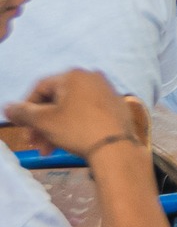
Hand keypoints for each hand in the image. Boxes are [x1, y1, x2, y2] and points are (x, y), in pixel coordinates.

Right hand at [3, 69, 138, 157]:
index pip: (40, 87)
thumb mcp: (45, 121)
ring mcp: (105, 90)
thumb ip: (23, 113)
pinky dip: (72, 126)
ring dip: (53, 129)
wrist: (116, 146)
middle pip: (55, 100)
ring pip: (70, 109)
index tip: (21, 127)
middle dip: (40, 124)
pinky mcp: (114, 105)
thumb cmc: (77, 128)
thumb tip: (7, 107)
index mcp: (74, 76)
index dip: (26, 108)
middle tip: (33, 143)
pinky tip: (66, 144)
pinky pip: (86, 112)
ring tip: (47, 151)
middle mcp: (91, 77)